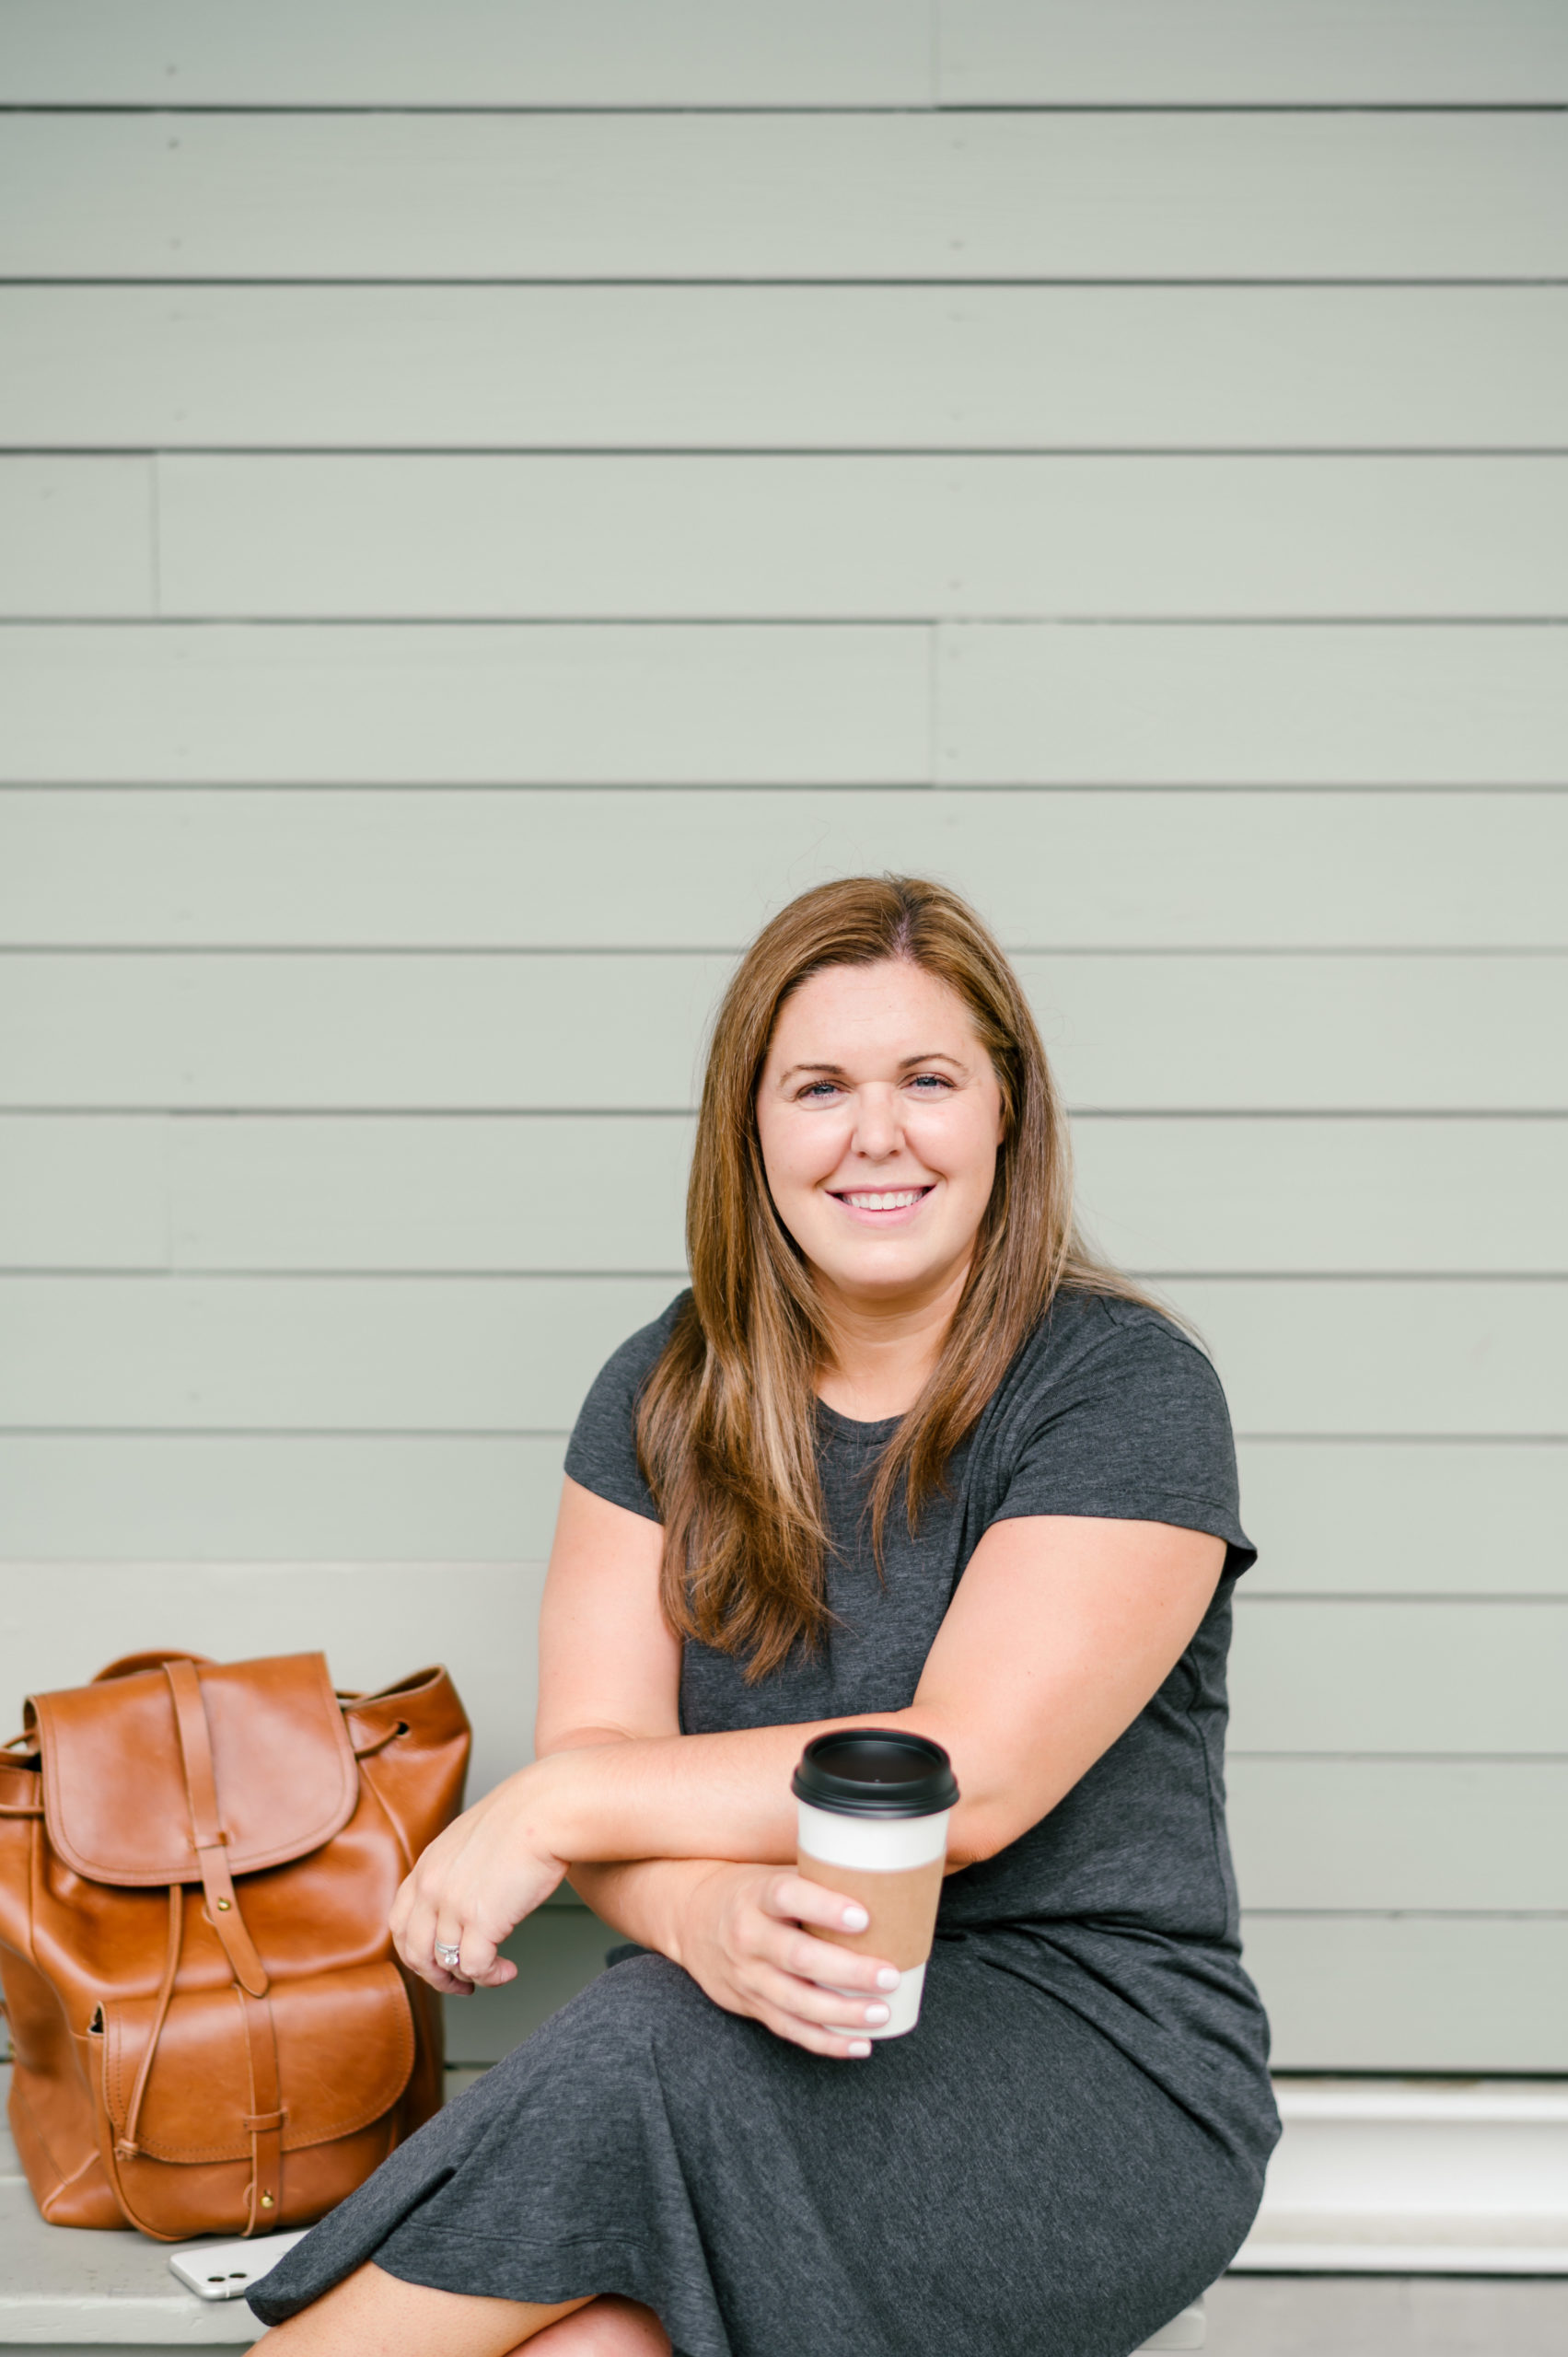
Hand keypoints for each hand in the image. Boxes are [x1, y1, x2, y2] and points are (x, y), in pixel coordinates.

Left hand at [389, 1766, 566, 1993]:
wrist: (546, 1809)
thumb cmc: (524, 1817)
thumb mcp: (471, 1837)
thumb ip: (456, 1867)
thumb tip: (466, 1893)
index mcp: (428, 1865)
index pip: (400, 1923)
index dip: (414, 1950)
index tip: (434, 1961)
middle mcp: (432, 1886)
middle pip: (414, 1951)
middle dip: (435, 1975)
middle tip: (458, 1983)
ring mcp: (453, 1905)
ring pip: (444, 1963)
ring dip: (467, 1978)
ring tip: (490, 1974)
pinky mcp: (481, 1920)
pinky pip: (475, 1966)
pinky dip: (491, 1977)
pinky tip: (507, 1970)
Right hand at [675, 1864, 901, 2058]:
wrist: (690, 1919)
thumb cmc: (750, 1892)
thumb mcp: (771, 1873)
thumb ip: (816, 1877)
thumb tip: (884, 1873)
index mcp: (756, 1896)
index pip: (788, 1896)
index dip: (824, 1907)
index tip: (863, 1917)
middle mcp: (748, 1937)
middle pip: (799, 1958)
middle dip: (848, 1971)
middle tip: (889, 1974)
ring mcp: (748, 1977)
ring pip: (797, 2002)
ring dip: (843, 2012)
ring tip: (881, 2012)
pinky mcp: (751, 2005)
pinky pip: (790, 2030)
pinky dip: (826, 2041)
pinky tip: (860, 2044)